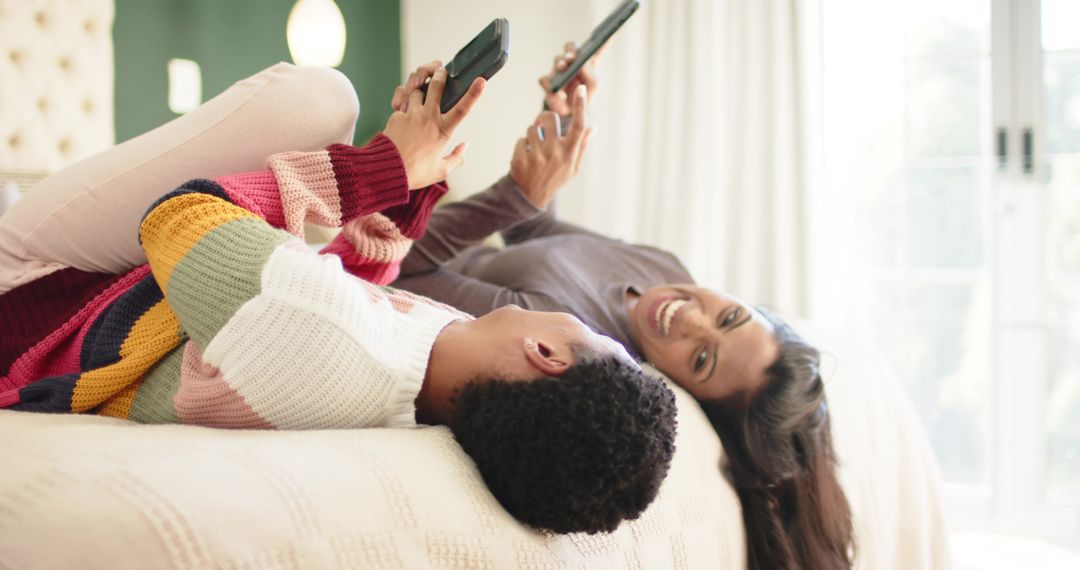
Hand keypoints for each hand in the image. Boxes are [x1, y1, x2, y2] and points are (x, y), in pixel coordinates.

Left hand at [384, 65, 485, 189]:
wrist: (386, 171)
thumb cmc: (414, 172)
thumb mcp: (441, 171)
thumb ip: (457, 158)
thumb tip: (465, 146)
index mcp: (442, 130)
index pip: (462, 109)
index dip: (473, 94)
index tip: (481, 81)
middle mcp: (427, 118)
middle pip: (436, 86)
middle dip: (440, 73)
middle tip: (442, 69)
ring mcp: (410, 114)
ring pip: (416, 88)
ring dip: (420, 82)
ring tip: (423, 78)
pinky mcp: (396, 114)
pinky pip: (401, 97)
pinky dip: (404, 95)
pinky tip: (406, 97)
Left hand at [510, 84, 593, 208]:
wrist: (530, 196)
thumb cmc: (555, 177)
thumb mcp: (573, 166)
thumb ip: (581, 146)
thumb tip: (593, 128)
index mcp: (570, 153)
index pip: (578, 125)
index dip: (580, 106)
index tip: (581, 89)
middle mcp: (555, 152)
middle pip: (548, 117)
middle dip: (544, 119)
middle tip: (544, 128)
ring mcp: (537, 156)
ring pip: (532, 127)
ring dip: (532, 134)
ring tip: (535, 148)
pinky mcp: (520, 158)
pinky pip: (521, 139)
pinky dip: (522, 146)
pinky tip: (526, 157)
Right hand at [538, 41, 602, 116]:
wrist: (570, 113)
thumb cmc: (584, 96)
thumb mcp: (593, 86)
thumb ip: (591, 75)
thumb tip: (582, 63)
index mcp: (588, 61)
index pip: (596, 47)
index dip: (602, 39)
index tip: (608, 34)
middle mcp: (573, 62)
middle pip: (571, 47)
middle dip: (571, 50)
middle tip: (572, 57)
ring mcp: (559, 69)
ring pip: (557, 60)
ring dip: (560, 64)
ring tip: (563, 68)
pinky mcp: (547, 81)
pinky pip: (545, 79)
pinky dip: (550, 84)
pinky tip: (556, 90)